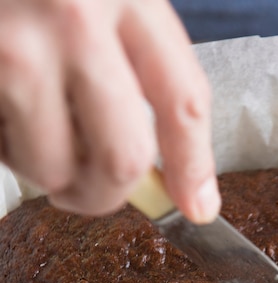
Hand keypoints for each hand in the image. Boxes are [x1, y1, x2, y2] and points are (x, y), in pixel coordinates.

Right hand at [0, 0, 220, 222]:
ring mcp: (13, 45)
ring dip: (45, 170)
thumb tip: (168, 176)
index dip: (193, 167)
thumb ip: (137, 64)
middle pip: (122, 158)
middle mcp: (73, 17)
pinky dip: (7, 148)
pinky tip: (3, 107)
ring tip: (28, 126)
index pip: (183, 102)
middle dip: (108, 195)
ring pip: (52, 168)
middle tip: (90, 192)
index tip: (197, 206)